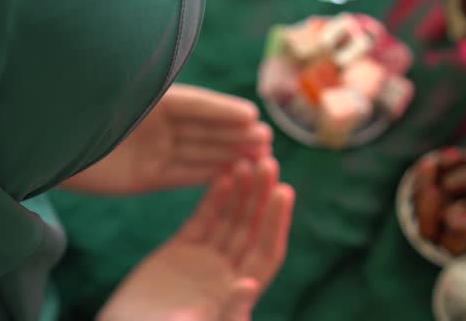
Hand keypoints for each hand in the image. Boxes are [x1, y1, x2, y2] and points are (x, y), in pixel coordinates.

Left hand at [61, 84, 272, 194]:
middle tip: (266, 139)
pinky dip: (208, 174)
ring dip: (228, 153)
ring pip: (197, 153)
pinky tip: (233, 172)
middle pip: (201, 129)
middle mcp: (152, 125)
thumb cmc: (76, 110)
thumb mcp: (113, 90)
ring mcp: (148, 152)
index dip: (222, 110)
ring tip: (260, 155)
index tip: (252, 114)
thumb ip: (145, 79)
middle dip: (234, 133)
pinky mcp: (142, 180)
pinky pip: (182, 176)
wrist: (40, 151)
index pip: (194, 104)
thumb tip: (168, 50)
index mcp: (148, 100)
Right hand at [97, 157, 294, 320]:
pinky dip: (215, 198)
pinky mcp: (182, 251)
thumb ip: (227, 313)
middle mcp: (227, 276)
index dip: (276, 222)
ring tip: (247, 160)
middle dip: (262, 196)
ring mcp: (206, 262)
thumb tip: (248, 285)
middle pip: (252, 230)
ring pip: (231, 220)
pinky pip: (204, 220)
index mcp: (238, 296)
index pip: (266, 253)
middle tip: (270, 161)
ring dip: (242, 191)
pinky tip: (224, 175)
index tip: (283, 190)